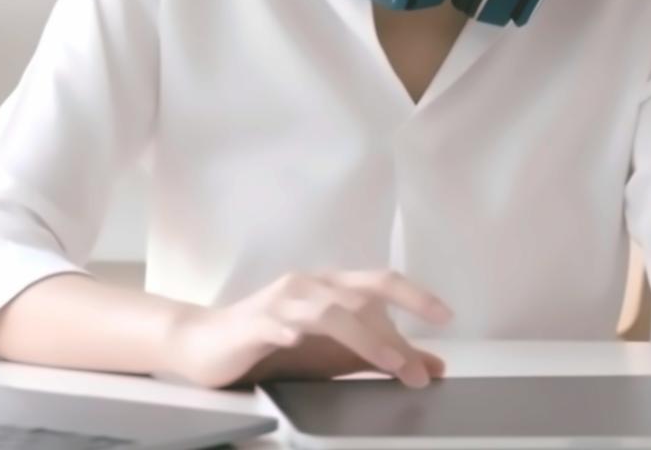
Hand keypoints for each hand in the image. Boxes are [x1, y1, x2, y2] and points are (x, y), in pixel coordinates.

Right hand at [162, 270, 450, 389]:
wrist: (204, 344)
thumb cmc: (271, 345)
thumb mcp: (333, 353)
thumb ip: (379, 354)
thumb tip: (432, 365)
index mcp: (329, 288)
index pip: (379, 284)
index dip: (415, 296)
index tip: (446, 317)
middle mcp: (308, 286)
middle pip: (361, 293)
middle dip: (396, 331)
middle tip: (421, 367)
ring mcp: (280, 303)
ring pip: (329, 311)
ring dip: (365, 339)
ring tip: (390, 365)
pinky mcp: (253, 323)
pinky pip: (276, 323)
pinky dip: (292, 329)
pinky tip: (300, 341)